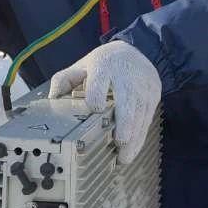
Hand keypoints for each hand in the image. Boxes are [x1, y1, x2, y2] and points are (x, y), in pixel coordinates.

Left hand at [48, 41, 161, 162]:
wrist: (134, 50)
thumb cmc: (103, 64)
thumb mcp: (82, 66)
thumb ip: (64, 79)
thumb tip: (53, 98)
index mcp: (104, 66)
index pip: (99, 85)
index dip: (96, 98)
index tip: (95, 110)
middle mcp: (126, 75)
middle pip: (127, 101)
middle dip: (125, 124)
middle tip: (119, 144)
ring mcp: (143, 84)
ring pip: (140, 113)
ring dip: (134, 137)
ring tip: (124, 157)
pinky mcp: (154, 92)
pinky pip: (148, 116)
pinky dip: (141, 134)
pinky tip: (133, 148)